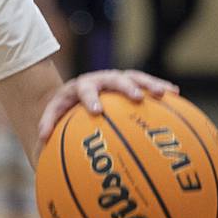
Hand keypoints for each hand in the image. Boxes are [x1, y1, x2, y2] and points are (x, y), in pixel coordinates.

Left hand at [37, 69, 177, 142]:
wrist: (73, 92)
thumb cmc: (64, 109)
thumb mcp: (54, 114)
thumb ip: (48, 125)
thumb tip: (41, 140)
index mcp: (79, 87)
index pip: (83, 90)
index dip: (90, 99)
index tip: (96, 110)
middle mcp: (99, 79)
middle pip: (113, 79)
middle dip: (125, 87)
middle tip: (137, 97)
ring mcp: (116, 79)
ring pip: (133, 77)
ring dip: (149, 84)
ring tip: (165, 92)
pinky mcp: (130, 82)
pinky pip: (146, 83)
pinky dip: (159, 87)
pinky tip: (176, 94)